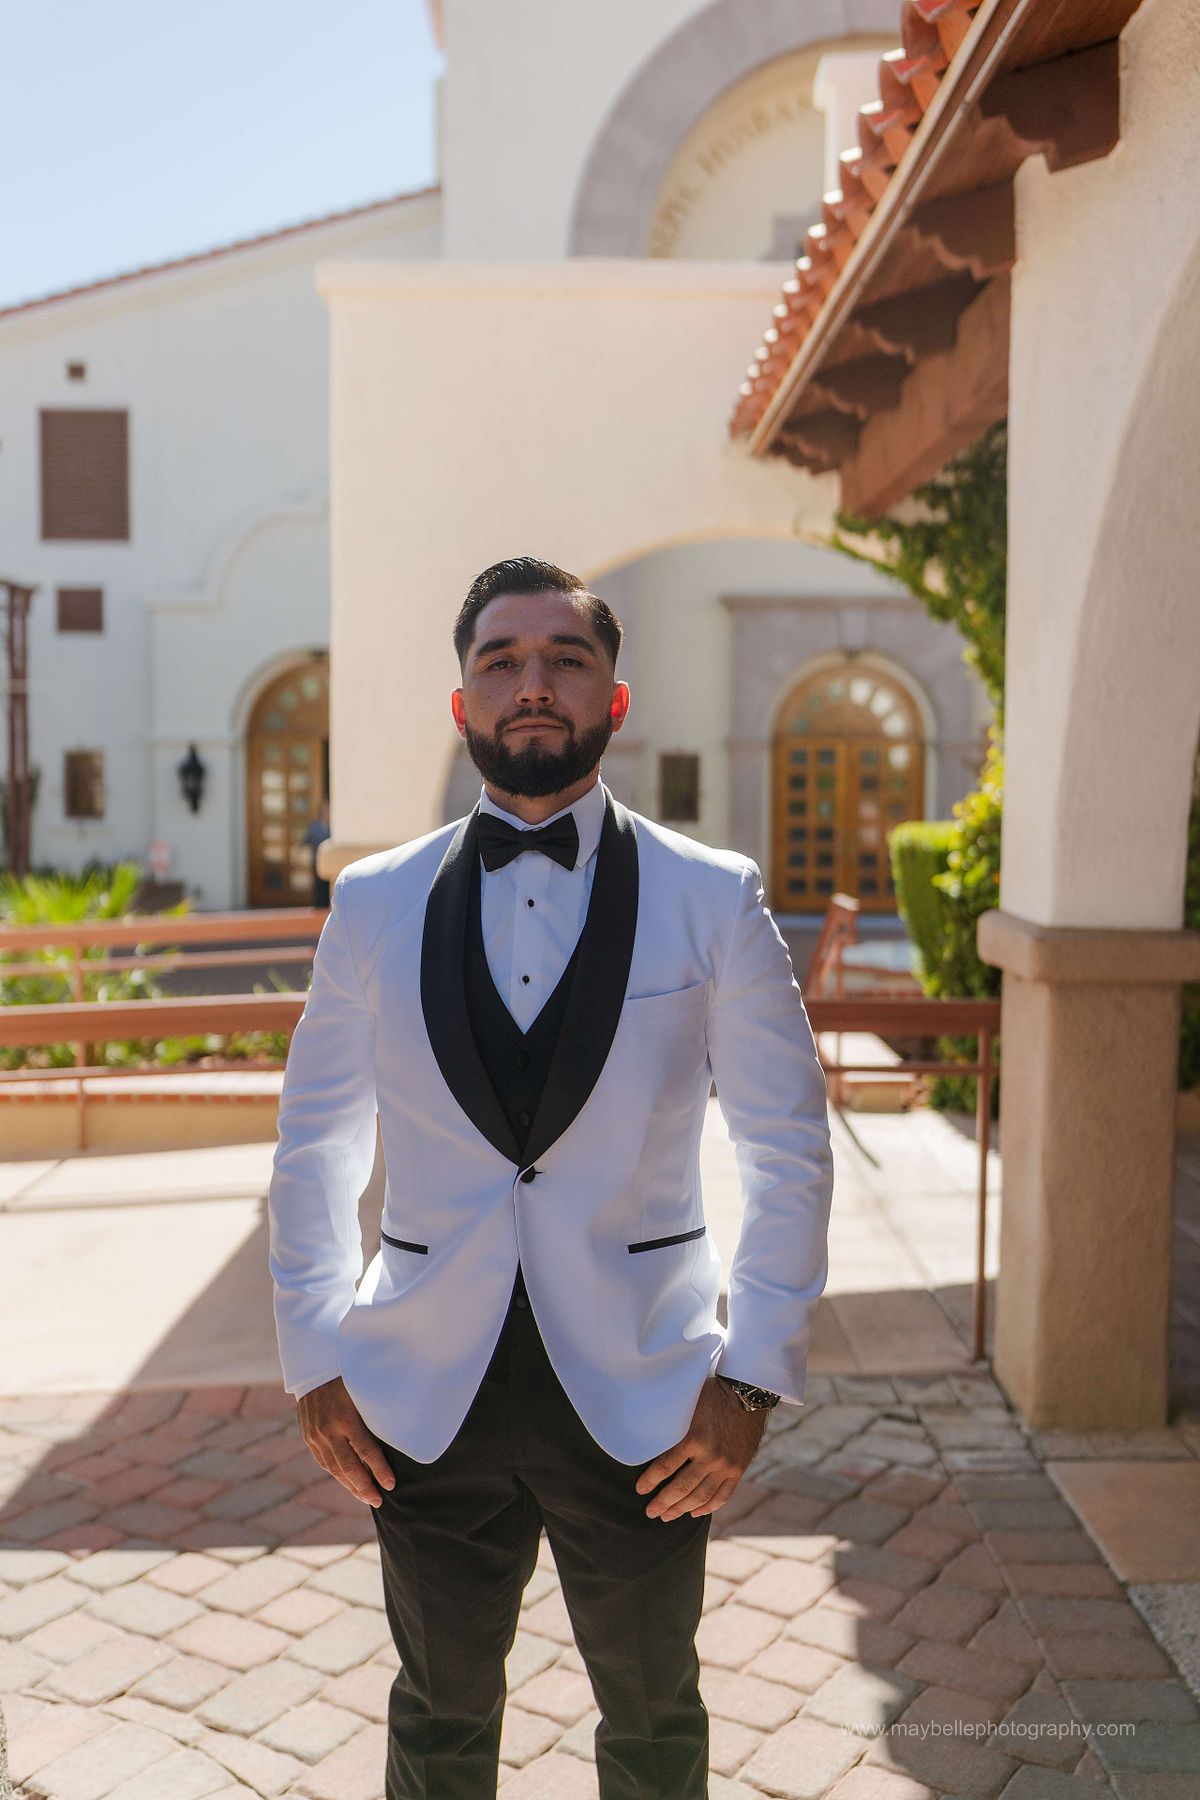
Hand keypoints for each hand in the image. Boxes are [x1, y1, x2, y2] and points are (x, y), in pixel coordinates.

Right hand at [298, 1376, 395, 1506]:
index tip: (391, 1484)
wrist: (314, 1368)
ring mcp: (316, 1435)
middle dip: (365, 1487)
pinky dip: (337, 1474)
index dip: (379, 1470)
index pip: (366, 1451)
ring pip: (335, 1468)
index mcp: (345, 1418)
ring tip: (366, 1498)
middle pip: (349, 1467)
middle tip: (379, 1502)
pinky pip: (324, 1462)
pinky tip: (348, 1482)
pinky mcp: (309, 1437)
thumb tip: (396, 1437)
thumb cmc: (348, 1377)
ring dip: (351, 1486)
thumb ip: (375, 1415)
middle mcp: (328, 1430)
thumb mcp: (364, 1392)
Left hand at [635, 1376, 767, 1520]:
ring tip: (667, 1516)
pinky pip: (722, 1495)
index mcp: (695, 1437)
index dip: (651, 1480)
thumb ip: (674, 1424)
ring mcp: (727, 1466)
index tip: (640, 1489)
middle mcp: (711, 1456)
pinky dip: (707, 1507)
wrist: (748, 1393)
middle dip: (663, 1502)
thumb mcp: (689, 1404)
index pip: (666, 1466)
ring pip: (701, 1496)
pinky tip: (694, 1512)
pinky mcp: (739, 1470)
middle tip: (650, 1511)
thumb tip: (649, 1434)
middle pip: (682, 1487)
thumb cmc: (714, 1393)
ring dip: (682, 1509)